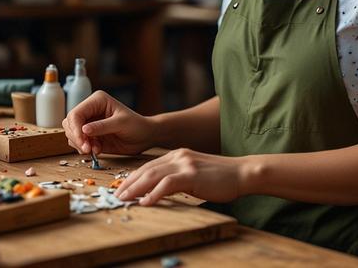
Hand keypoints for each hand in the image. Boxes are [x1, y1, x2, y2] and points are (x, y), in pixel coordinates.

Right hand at [62, 91, 154, 155]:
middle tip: (87, 149)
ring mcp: (89, 123)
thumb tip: (84, 130)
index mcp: (97, 101)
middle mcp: (90, 110)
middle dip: (76, 138)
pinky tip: (98, 150)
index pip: (76, 113)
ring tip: (96, 150)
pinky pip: (79, 142)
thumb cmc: (137, 125)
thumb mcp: (121, 124)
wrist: (144, 137)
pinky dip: (84, 149)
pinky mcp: (91, 135)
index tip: (82, 142)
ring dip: (80, 144)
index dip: (75, 128)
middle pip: (70, 123)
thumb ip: (102, 126)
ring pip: (71, 133)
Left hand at [117, 148, 248, 205]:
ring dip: (135, 188)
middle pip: (146, 169)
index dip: (133, 177)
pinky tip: (146, 202)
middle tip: (116, 194)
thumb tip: (160, 191)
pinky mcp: (191, 174)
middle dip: (128, 182)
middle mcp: (178, 156)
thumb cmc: (221, 177)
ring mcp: (184, 164)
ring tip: (124, 199)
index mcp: (177, 155)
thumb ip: (178, 178)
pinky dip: (154, 194)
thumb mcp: (194, 174)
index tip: (121, 188)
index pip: (148, 166)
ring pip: (152, 175)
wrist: (242, 172)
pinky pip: (167, 184)